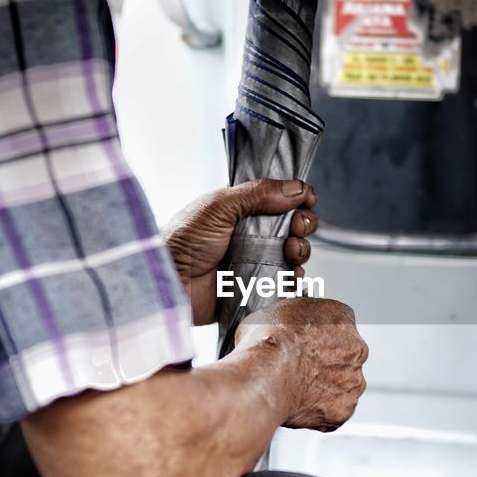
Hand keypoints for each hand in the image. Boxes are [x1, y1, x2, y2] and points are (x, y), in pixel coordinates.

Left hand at [164, 179, 318, 324]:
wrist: (170, 282)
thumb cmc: (183, 241)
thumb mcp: (218, 206)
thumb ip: (258, 193)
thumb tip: (297, 189)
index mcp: (243, 209)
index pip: (282, 198)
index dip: (299, 198)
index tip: (307, 200)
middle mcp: (252, 233)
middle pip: (295, 225)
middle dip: (304, 224)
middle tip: (296, 229)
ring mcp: (256, 261)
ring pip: (295, 253)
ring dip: (302, 251)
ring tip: (290, 253)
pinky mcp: (257, 287)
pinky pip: (286, 283)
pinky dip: (295, 279)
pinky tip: (290, 275)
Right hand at [234, 298, 367, 430]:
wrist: (266, 375)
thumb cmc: (269, 343)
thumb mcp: (271, 313)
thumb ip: (290, 322)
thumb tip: (276, 329)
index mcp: (342, 319)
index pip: (337, 326)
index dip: (316, 338)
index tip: (303, 345)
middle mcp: (356, 349)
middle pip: (344, 357)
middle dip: (324, 364)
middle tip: (299, 368)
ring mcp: (352, 381)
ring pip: (342, 386)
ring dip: (324, 389)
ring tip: (295, 388)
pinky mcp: (343, 409)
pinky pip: (333, 412)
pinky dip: (317, 412)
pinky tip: (297, 404)